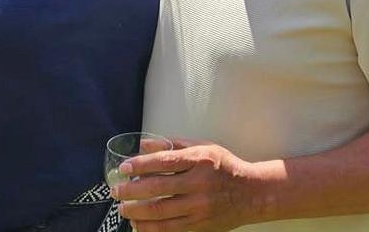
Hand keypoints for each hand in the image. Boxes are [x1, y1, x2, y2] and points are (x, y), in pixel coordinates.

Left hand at [113, 140, 268, 231]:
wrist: (251, 193)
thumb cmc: (224, 166)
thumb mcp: (203, 147)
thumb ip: (173, 144)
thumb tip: (144, 145)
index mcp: (199, 160)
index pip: (164, 161)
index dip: (140, 165)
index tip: (124, 168)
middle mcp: (199, 184)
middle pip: (158, 188)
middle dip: (131, 191)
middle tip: (116, 190)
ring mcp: (199, 207)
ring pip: (160, 212)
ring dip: (136, 211)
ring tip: (123, 208)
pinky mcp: (200, 225)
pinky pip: (169, 229)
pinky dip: (150, 228)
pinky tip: (138, 224)